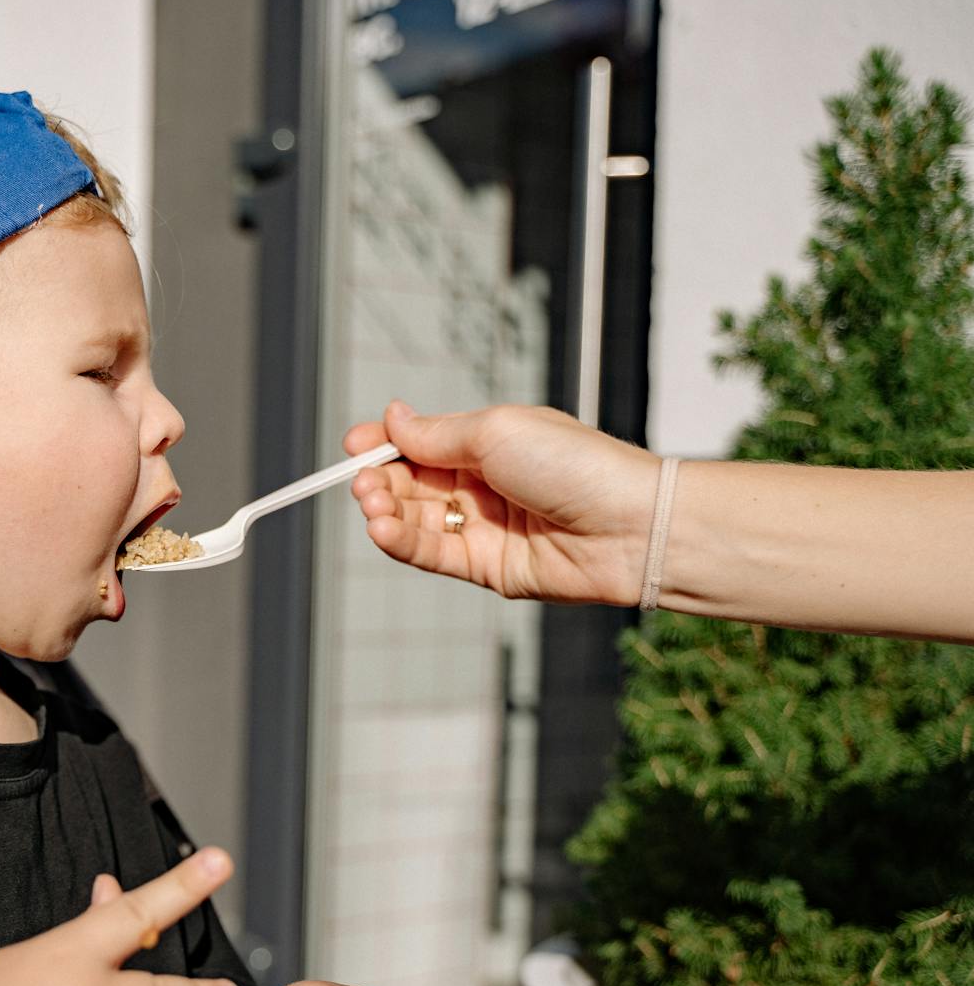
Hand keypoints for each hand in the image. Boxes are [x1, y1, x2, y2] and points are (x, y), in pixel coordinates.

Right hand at [345, 400, 659, 606]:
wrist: (630, 526)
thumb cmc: (575, 465)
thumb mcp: (496, 432)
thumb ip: (436, 434)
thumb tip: (391, 417)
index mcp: (488, 443)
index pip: (420, 444)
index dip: (384, 444)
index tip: (354, 443)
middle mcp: (482, 484)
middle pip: (410, 484)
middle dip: (379, 481)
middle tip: (363, 483)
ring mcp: (483, 528)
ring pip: (415, 520)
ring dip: (385, 512)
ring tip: (371, 505)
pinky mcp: (486, 568)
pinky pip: (432, 555)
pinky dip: (401, 542)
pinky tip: (381, 530)